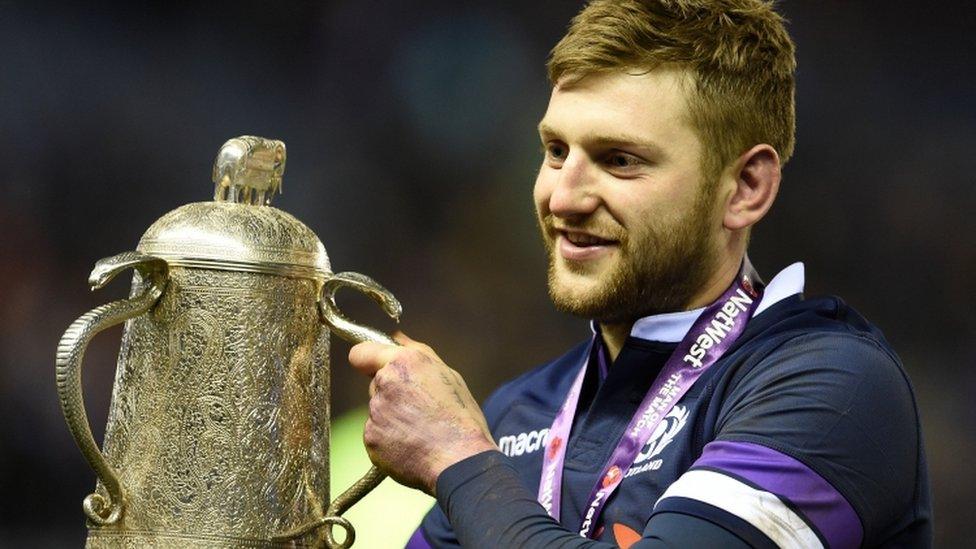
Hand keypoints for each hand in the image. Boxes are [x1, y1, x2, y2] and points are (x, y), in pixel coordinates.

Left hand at [348, 332, 497, 494]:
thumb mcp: (448, 376)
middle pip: (375, 384)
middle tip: (420, 409)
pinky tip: (412, 445)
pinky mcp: (371, 439)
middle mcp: (385, 383)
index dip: (367, 360)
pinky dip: (389, 440)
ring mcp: (375, 413)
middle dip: (391, 393)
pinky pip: (376, 435)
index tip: (374, 368)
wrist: (461, 461)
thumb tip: (396, 337)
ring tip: (420, 430)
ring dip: (391, 418)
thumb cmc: (460, 418)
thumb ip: (417, 353)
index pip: (360, 353)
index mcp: (404, 362)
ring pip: (377, 411)